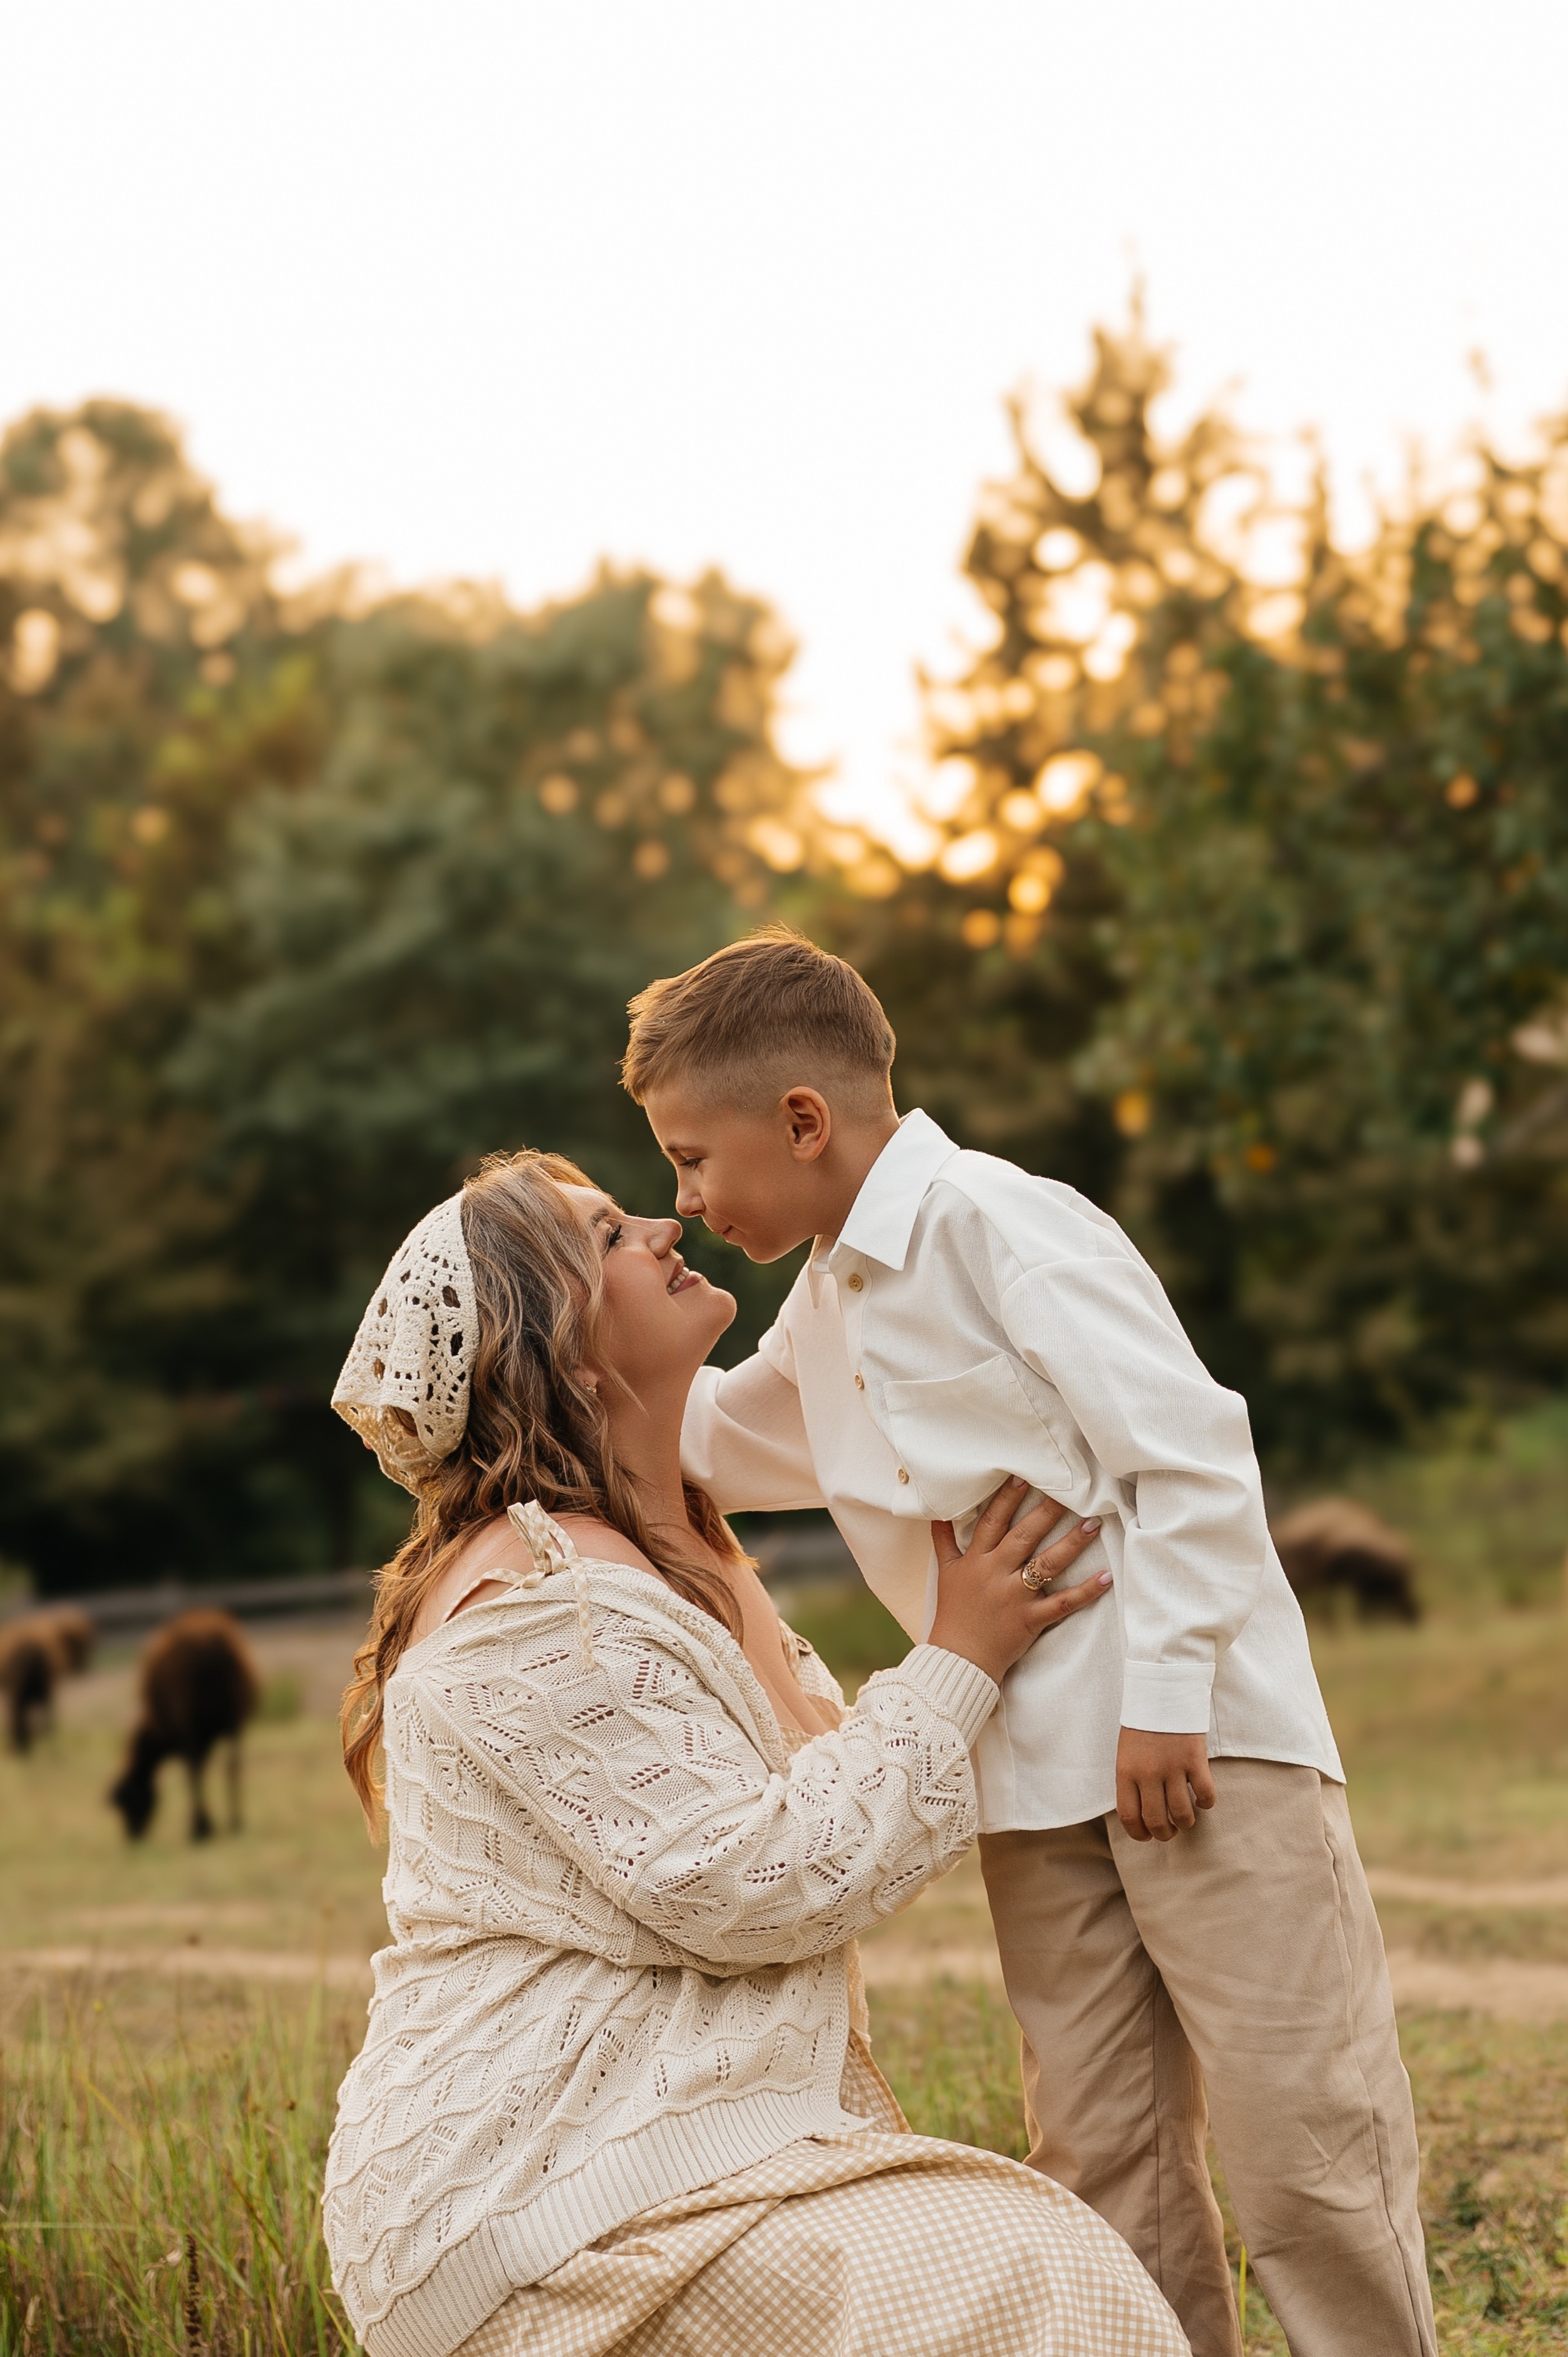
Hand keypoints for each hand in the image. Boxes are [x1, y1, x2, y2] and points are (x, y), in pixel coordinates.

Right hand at [928, 1477, 1110, 1686]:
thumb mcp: (944, 1573)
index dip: (1008, 1499)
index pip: (992, 1522)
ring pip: (1047, 1565)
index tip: (1025, 1477)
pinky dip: (1085, 1591)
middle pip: (1024, 1537)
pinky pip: (1062, 1604)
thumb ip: (943, 1540)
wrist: (958, 1659)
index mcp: (976, 1560)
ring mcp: (1015, 1597)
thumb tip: (936, 1513)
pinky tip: (1105, 1577)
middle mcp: (996, 1574)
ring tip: (1093, 1523)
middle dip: (1047, 1512)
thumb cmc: (953, 1613)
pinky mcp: (1031, 1620)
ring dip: (1072, 1543)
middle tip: (1069, 1491)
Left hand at [1115, 1729, 1216, 1842]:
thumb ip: (1131, 1780)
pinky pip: (1205, 1794)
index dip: (1138, 1834)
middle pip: (1157, 1821)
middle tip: (1169, 1831)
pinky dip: (1206, 1803)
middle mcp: (1148, 1773)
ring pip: (1182, 1814)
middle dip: (1164, 1834)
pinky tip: (1202, 1800)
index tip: (1146, 1837)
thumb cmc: (1142, 1723)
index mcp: (1126, 1771)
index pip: (1129, 1816)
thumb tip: (1141, 1812)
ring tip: (1186, 1819)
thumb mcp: (1126, 1752)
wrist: (1161, 1691)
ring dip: (1185, 1823)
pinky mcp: (1195, 1760)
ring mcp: (1172, 1767)